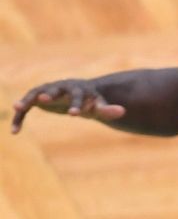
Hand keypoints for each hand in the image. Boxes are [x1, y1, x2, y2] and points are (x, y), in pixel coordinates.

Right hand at [11, 80, 125, 132]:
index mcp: (79, 89)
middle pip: (55, 89)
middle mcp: (62, 87)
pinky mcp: (36, 99)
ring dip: (27, 100)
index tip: (75, 115)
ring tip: (17, 107)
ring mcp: (48, 91)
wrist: (77, 93)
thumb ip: (107, 109)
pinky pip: (26, 107)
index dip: (76, 104)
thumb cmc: (90, 100)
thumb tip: (122, 112)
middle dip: (50, 93)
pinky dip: (20, 117)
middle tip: (43, 98)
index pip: (78, 96)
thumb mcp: (98, 105)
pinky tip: (15, 132)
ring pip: (35, 94)